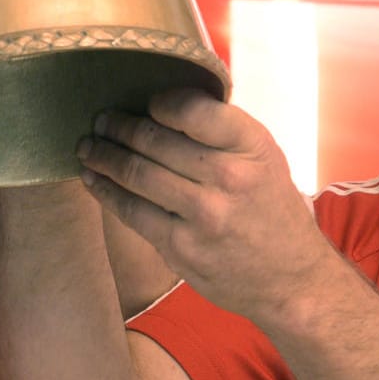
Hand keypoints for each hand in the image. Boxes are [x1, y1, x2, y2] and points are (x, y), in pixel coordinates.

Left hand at [77, 89, 342, 325]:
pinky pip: (131, 212)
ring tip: (88, 146)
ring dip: (103, 156)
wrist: (291, 278)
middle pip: (154, 140)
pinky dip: (105, 192)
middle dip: (118, 126)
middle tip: (101, 119)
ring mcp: (203, 215)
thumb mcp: (263, 155)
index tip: (145, 101)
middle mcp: (229, 176)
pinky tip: (93, 179)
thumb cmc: (269, 206)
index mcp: (250, 144)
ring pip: (136, 174)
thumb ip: (220, 130)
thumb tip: (161, 102)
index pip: (193, 109)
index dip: (160, 101)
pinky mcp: (181, 248)